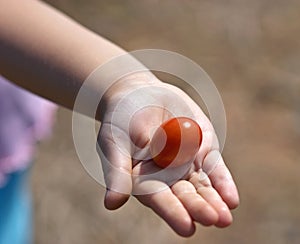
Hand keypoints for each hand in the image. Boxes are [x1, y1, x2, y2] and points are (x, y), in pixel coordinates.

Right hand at [98, 73, 238, 236]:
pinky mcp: (202, 150)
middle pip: (185, 195)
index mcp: (145, 180)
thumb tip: (112, 204)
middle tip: (214, 219)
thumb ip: (118, 172)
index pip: (160, 199)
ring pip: (203, 186)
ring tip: (225, 215)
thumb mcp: (115, 142)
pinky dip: (223, 181)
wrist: (139, 93)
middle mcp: (168, 177)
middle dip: (199, 208)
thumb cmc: (120, 120)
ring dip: (215, 200)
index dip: (173, 212)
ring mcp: (187, 164)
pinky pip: (214, 168)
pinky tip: (231, 198)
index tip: (187, 227)